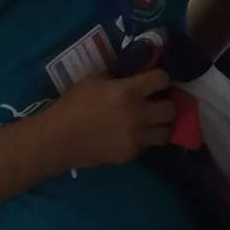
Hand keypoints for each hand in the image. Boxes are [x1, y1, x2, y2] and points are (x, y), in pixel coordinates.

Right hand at [43, 69, 175, 168]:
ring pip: (166, 132)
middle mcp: (139, 115)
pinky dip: (144, 139)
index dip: (159, 78)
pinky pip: (147, 146)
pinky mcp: (130, 155)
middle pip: (172, 109)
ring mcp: (136, 137)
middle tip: (156, 102)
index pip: (162, 79)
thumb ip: (117, 76)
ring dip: (161, 125)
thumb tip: (132, 74)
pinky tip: (132, 134)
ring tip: (152, 122)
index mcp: (129, 91)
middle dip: (166, 103)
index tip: (154, 80)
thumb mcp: (94, 80)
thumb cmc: (72, 105)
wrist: (58, 139)